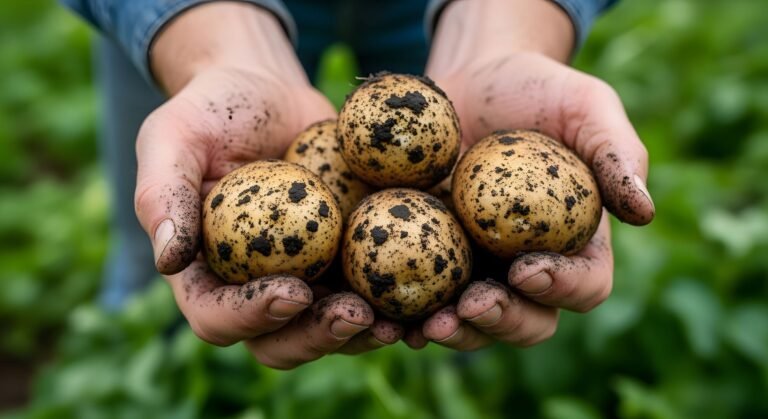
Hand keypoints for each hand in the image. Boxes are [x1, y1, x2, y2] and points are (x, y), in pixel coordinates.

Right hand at [133, 3, 401, 367]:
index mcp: (204, 274)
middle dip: (316, 336)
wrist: (266, 91)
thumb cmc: (212, 110)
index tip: (291, 290)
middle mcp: (252, 288)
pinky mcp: (344, 259)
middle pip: (279, 342)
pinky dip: (394, 300)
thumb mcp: (173, 137)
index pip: (218, 317)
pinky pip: (368, 292)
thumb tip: (168, 259)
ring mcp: (302, 278)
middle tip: (355, 314)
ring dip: (363, 333)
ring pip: (329, 329)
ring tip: (397, 318)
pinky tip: (427, 291)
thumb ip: (162, 194)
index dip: (251, 317)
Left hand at [406, 0, 654, 349]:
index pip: (583, 286)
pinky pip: (420, 299)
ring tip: (426, 324)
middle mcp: (527, 269)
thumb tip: (644, 212)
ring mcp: (476, 270)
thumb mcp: (586, 106)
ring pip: (472, 323)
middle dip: (501, 321)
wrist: (471, 80)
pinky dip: (404, 313)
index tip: (526, 268)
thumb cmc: (537, 90)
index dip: (560, 287)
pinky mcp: (429, 261)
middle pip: (527, 321)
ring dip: (453, 331)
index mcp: (575, 244)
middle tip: (472, 305)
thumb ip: (617, 153)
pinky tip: (383, 313)